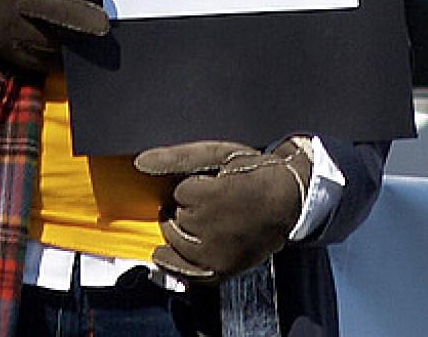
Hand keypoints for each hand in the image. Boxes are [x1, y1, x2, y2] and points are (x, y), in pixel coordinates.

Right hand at [0, 0, 108, 72]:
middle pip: (55, 9)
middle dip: (84, 17)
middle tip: (105, 24)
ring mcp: (7, 28)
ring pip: (46, 40)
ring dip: (71, 41)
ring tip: (91, 40)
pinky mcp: (3, 50)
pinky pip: (33, 60)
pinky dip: (53, 59)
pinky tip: (68, 54)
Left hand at [134, 138, 311, 282]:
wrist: (287, 200)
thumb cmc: (251, 173)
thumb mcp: (215, 154)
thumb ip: (175, 158)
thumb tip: (140, 163)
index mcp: (215, 196)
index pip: (179, 193)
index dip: (191, 186)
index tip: (212, 183)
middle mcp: (216, 229)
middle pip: (175, 218)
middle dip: (183, 209)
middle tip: (207, 203)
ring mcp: (219, 253)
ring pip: (177, 242)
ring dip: (181, 231)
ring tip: (201, 221)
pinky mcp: (223, 270)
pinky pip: (187, 273)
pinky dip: (175, 265)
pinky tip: (164, 255)